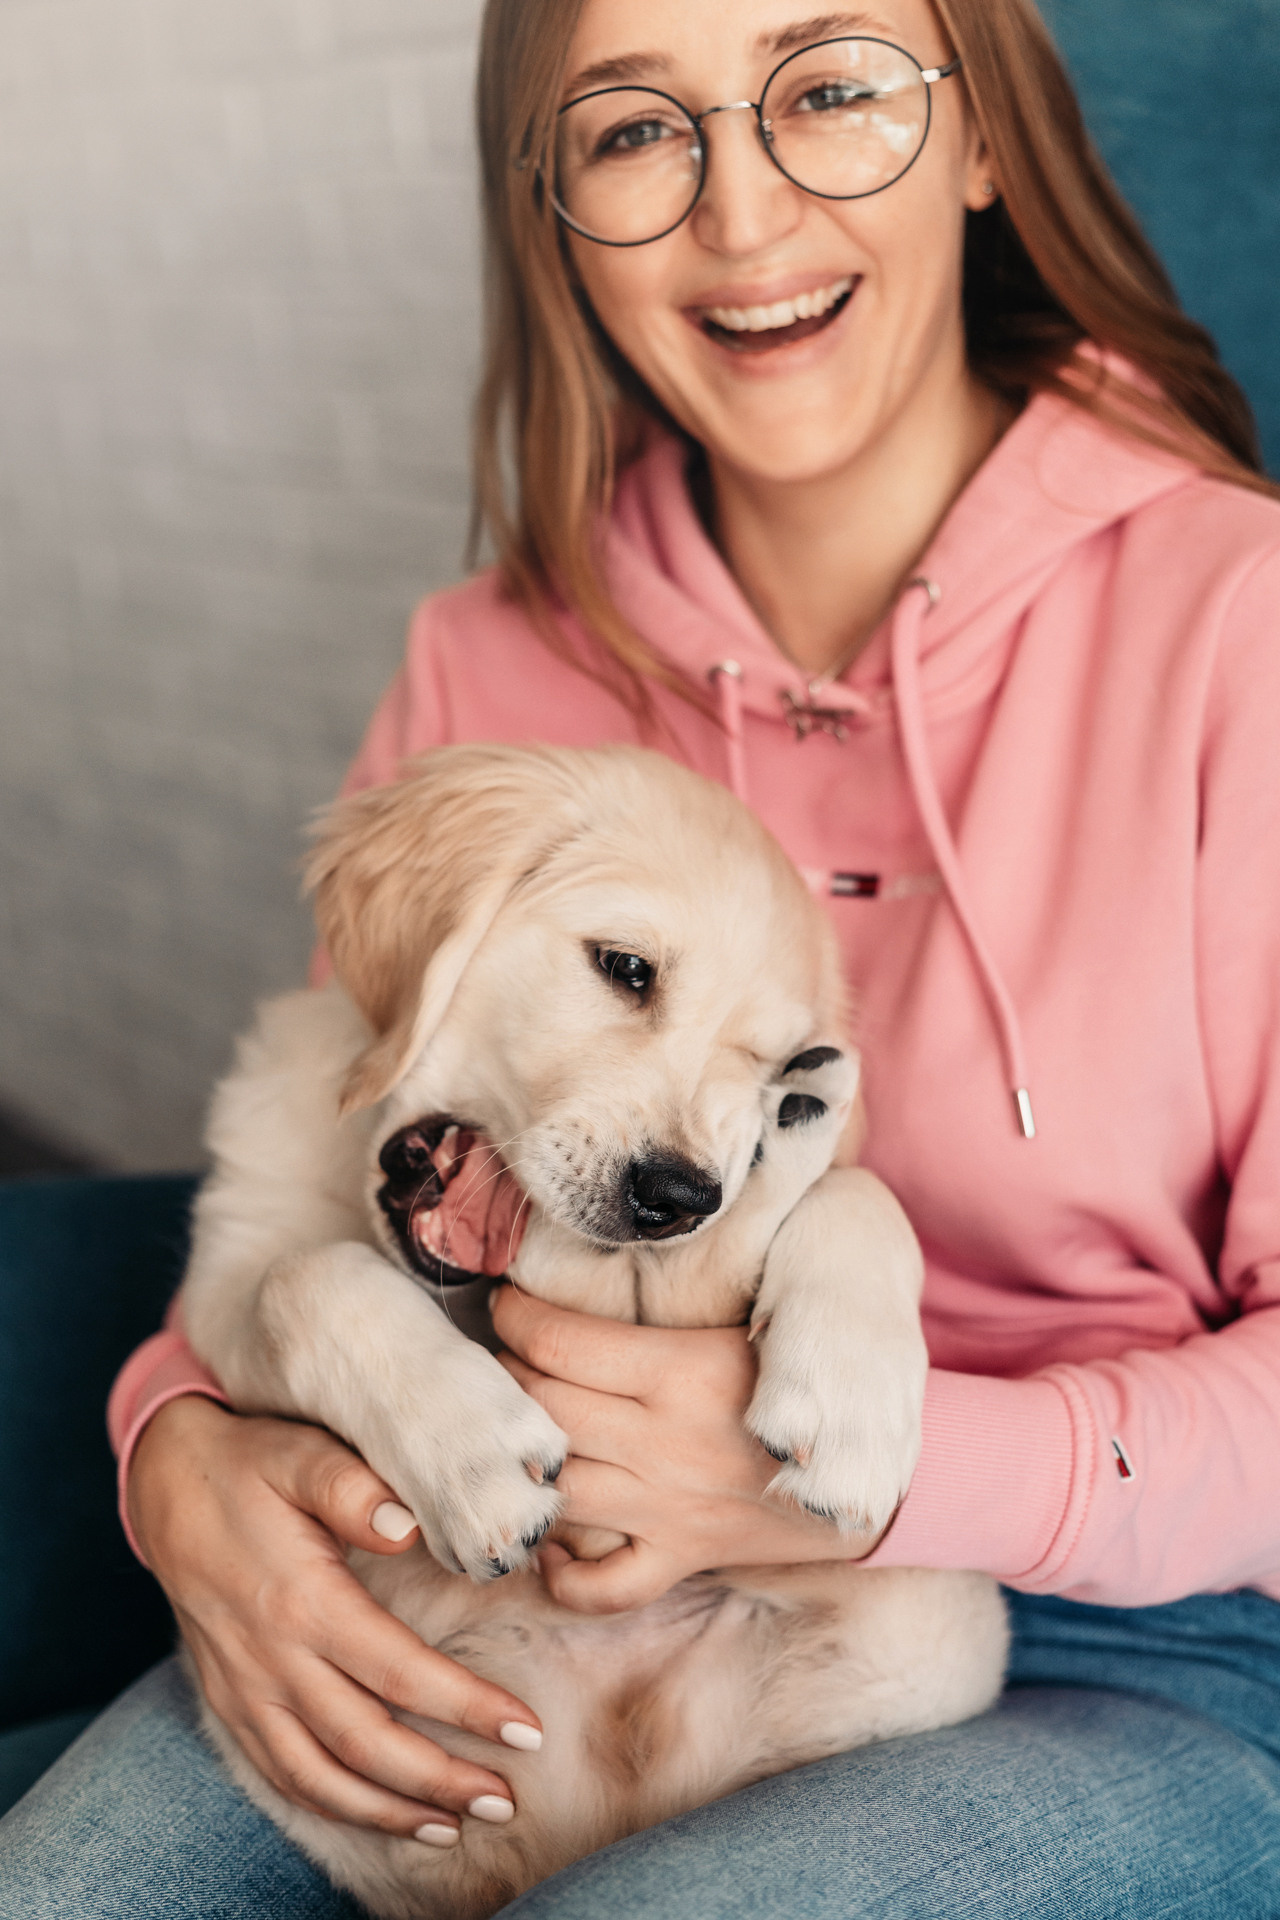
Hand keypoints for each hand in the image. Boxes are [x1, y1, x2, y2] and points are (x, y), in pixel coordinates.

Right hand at [128, 1396, 542, 1840]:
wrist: (166, 1482)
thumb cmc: (249, 1463)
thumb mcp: (301, 1455)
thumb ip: (352, 1488)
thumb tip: (408, 1526)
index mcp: (303, 1601)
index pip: (399, 1673)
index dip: (466, 1709)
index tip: (524, 1732)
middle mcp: (271, 1659)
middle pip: (366, 1743)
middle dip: (440, 1779)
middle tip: (504, 1799)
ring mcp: (244, 1688)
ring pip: (320, 1777)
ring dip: (389, 1811)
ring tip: (453, 1825)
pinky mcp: (229, 1700)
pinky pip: (280, 1774)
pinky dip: (332, 1805)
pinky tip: (379, 1814)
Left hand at [491, 1287, 885, 1614]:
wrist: (864, 1461)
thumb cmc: (797, 1377)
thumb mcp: (747, 1322)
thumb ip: (671, 1308)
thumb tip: (602, 1265)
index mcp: (680, 1372)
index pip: (556, 1342)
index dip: (515, 1318)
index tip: (507, 1304)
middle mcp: (664, 1443)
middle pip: (543, 1407)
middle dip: (506, 1377)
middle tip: (503, 1358)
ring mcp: (668, 1508)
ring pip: (557, 1488)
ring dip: (526, 1459)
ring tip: (519, 1431)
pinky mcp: (680, 1557)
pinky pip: (603, 1586)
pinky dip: (564, 1575)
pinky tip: (551, 1543)